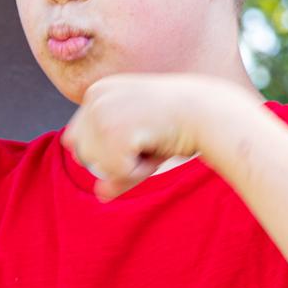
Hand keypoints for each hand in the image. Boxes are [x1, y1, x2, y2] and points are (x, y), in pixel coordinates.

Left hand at [61, 73, 242, 200]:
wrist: (211, 112)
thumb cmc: (180, 126)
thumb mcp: (143, 145)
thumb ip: (118, 170)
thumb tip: (100, 195)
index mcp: (98, 91)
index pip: (77, 140)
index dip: (106, 150)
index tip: (137, 136)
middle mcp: (94, 97)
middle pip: (82, 155)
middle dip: (116, 160)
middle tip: (148, 140)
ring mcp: (102, 112)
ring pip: (97, 165)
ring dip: (128, 166)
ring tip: (152, 142)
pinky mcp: (114, 130)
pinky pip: (115, 173)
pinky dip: (138, 172)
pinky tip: (156, 148)